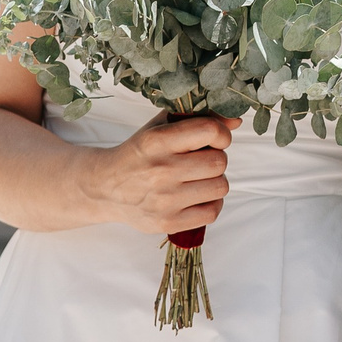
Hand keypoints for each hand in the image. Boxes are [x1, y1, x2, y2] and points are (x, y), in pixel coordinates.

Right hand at [75, 113, 236, 237]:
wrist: (105, 188)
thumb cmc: (139, 154)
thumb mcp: (160, 127)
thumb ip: (198, 119)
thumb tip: (236, 121)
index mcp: (156, 141)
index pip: (210, 131)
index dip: (221, 134)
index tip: (214, 138)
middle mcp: (160, 171)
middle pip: (219, 162)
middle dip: (216, 158)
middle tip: (201, 159)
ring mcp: (165, 200)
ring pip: (220, 186)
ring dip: (214, 180)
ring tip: (197, 178)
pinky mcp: (168, 223)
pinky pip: (213, 212)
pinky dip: (210, 203)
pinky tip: (196, 195)